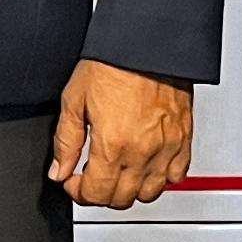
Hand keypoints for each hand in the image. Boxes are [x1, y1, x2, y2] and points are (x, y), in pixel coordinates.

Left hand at [52, 61, 192, 208]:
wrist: (146, 43)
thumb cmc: (113, 63)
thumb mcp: (74, 100)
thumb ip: (65, 142)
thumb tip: (59, 171)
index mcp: (112, 144)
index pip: (95, 193)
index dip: (78, 191)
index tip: (73, 180)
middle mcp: (142, 151)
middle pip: (120, 199)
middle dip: (101, 193)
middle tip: (92, 177)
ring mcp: (166, 147)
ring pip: (149, 193)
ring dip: (130, 190)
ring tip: (118, 173)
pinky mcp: (183, 139)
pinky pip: (176, 176)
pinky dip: (161, 178)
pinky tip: (146, 165)